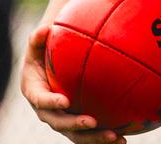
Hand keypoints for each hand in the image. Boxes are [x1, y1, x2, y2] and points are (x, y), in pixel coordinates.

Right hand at [20, 24, 126, 143]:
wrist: (48, 64)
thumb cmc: (44, 50)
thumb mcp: (37, 43)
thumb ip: (38, 37)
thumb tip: (44, 29)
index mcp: (35, 92)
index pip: (41, 100)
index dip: (51, 102)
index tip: (64, 101)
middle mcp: (48, 111)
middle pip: (60, 124)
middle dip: (76, 126)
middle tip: (93, 123)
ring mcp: (63, 119)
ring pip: (78, 135)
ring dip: (96, 139)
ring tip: (117, 139)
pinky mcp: (77, 123)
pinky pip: (91, 133)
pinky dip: (106, 137)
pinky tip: (125, 138)